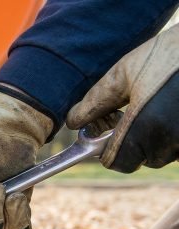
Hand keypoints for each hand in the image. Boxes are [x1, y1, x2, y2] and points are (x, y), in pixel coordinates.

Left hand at [67, 25, 178, 172]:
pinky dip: (175, 133)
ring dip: (157, 138)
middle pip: (143, 159)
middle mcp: (170, 140)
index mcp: (145, 126)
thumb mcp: (125, 73)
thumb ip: (95, 102)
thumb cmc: (168, 53)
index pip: (117, 162)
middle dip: (135, 141)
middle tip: (135, 111)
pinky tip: (172, 108)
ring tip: (157, 105)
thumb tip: (73, 121)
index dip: (107, 150)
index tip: (108, 132)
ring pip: (165, 153)